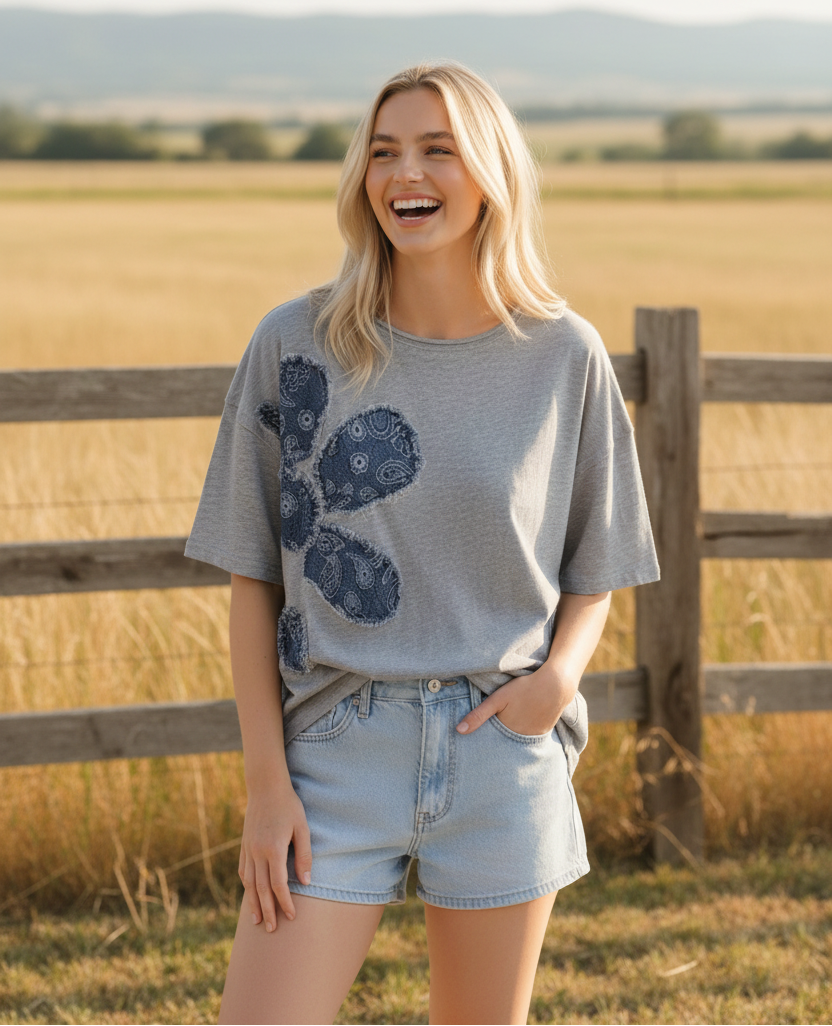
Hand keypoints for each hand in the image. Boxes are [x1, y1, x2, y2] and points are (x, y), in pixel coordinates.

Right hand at [238, 777, 311, 931]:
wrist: (266, 787)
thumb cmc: (289, 806)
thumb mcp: (303, 828)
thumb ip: (304, 856)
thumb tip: (305, 883)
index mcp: (273, 849)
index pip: (278, 884)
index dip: (284, 902)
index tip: (291, 916)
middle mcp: (257, 852)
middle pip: (261, 889)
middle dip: (267, 911)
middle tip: (271, 929)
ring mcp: (248, 849)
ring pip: (249, 883)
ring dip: (253, 904)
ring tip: (257, 921)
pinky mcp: (244, 845)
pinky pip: (244, 871)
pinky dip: (247, 887)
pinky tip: (250, 895)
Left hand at [456, 663, 578, 736]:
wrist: (556, 685)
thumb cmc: (524, 689)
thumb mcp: (498, 699)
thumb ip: (478, 715)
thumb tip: (458, 730)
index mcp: (507, 732)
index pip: (491, 741)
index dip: (484, 739)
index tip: (475, 742)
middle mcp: (521, 739)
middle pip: (504, 742)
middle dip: (497, 740)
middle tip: (491, 735)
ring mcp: (534, 737)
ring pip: (517, 740)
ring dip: (511, 736)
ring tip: (506, 728)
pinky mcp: (544, 732)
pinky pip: (529, 736)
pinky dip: (523, 733)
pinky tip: (521, 723)